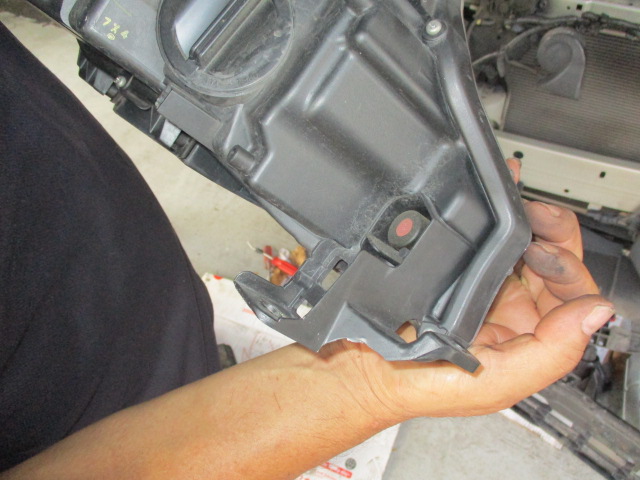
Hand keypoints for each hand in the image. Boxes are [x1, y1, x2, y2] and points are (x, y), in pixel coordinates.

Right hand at [321, 159, 613, 421]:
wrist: (362, 363)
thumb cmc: (422, 382)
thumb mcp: (493, 383)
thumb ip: (550, 353)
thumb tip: (596, 313)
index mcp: (530, 336)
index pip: (571, 297)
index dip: (568, 270)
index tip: (541, 255)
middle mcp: (513, 308)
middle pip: (555, 261)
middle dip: (554, 235)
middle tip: (534, 221)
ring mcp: (484, 282)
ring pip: (526, 242)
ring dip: (532, 217)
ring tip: (520, 204)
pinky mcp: (458, 264)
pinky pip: (488, 231)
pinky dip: (502, 207)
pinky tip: (507, 187)